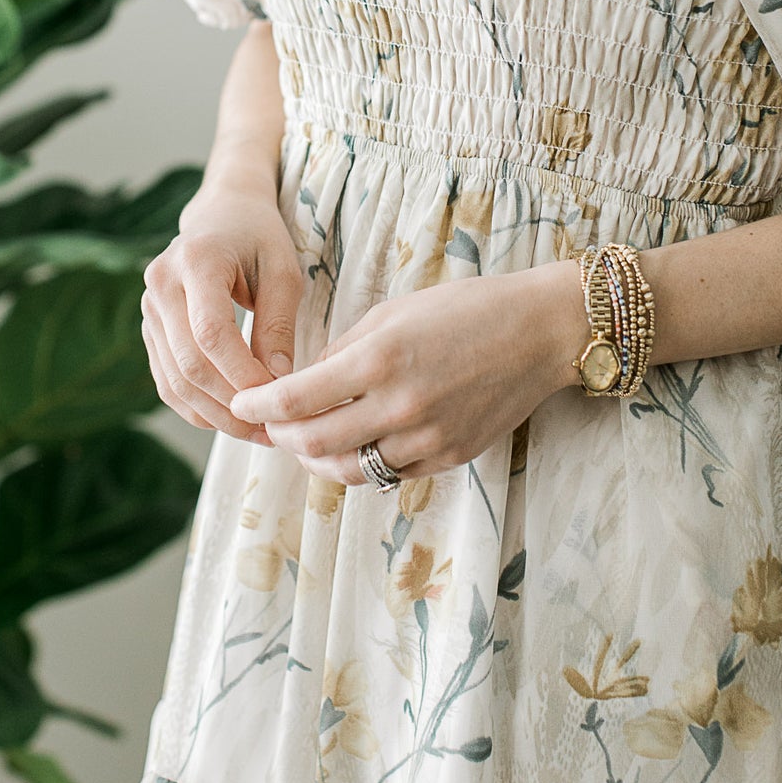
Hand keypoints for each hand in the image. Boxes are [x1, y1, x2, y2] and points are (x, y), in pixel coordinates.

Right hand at [141, 192, 304, 445]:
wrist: (220, 213)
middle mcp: (161, 284)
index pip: (211, 332)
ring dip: (215, 414)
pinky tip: (228, 421)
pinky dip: (196, 408)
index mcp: (197, 260)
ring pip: (174, 380)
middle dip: (231, 404)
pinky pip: (167, 380)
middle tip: (271, 430)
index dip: (243, 373)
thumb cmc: (259, 237)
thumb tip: (278, 384)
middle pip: (189, 362)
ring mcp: (148, 308)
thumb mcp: (283, 270)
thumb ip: (278, 325)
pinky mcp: (150, 329)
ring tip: (256, 432)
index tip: (277, 399)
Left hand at [228, 262, 580, 482]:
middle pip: (314, 444)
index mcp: (380, 359)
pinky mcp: (449, 458)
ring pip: (349, 471)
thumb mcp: (394, 313)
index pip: (296, 400)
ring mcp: (427, 438)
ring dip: (317, 460)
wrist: (539, 332)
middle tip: (269, 426)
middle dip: (281, 438)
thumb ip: (345, 351)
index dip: (259, 407)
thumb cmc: (466, 309)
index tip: (242, 403)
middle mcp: (401, 405)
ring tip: (307, 442)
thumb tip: (304, 383)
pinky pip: (390, 474)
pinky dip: (363, 463)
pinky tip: (356, 444)